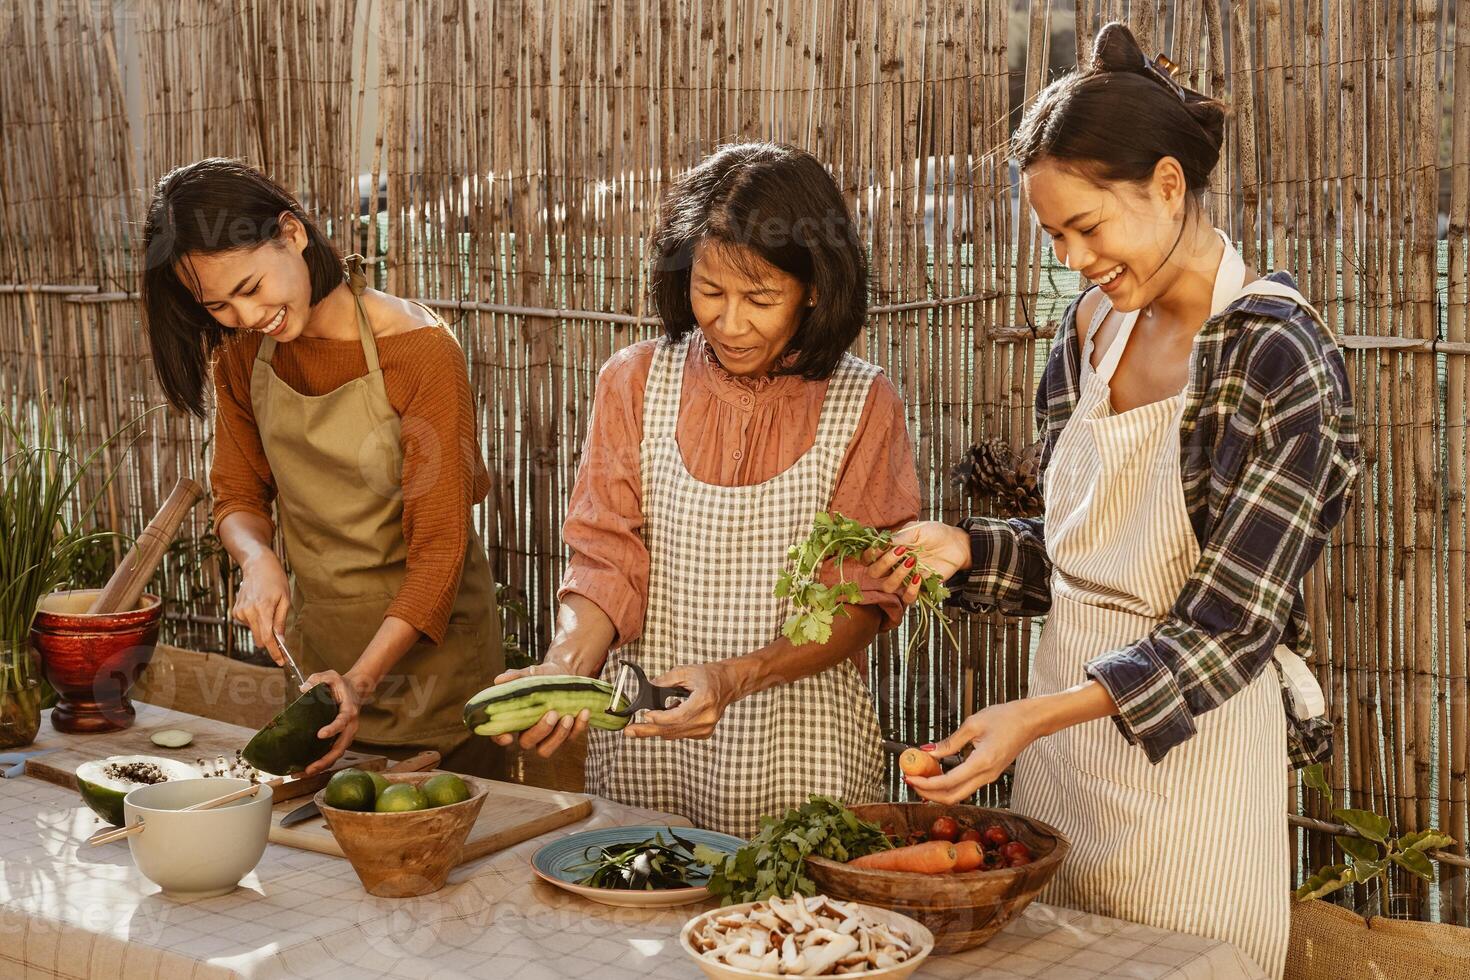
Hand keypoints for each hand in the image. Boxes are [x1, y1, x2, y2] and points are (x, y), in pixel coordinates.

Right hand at [233, 553, 290, 663]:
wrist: (257, 566)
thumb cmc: (275, 580)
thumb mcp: (285, 600)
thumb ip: (281, 621)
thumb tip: (281, 641)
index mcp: (262, 609)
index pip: (267, 638)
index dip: (275, 652)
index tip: (281, 661)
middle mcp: (248, 612)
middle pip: (259, 639)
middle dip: (271, 644)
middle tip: (281, 645)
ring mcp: (240, 612)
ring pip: (255, 632)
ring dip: (263, 628)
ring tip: (269, 609)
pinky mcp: (236, 612)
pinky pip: (249, 624)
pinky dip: (256, 621)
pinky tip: (259, 607)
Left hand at [299, 669, 366, 775]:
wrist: (355, 689)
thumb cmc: (340, 684)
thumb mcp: (330, 675)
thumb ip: (317, 679)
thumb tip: (303, 689)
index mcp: (349, 711)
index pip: (342, 722)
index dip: (333, 729)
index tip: (320, 735)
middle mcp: (350, 727)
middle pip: (340, 748)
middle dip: (324, 760)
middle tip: (308, 768)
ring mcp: (345, 735)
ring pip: (336, 755)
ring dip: (320, 766)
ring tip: (301, 774)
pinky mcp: (339, 739)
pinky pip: (331, 754)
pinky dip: (320, 763)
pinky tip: (304, 770)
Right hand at [488, 658, 593, 757]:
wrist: (566, 674)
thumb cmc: (542, 676)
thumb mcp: (530, 674)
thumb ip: (516, 677)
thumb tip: (499, 680)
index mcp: (515, 718)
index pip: (499, 733)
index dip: (499, 738)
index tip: (508, 737)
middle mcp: (529, 731)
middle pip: (527, 743)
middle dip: (540, 731)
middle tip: (552, 713)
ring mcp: (547, 736)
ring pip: (547, 749)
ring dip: (559, 735)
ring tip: (568, 716)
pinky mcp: (566, 735)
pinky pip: (571, 739)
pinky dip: (579, 727)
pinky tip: (584, 712)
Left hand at [624, 661, 740, 740]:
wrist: (729, 684)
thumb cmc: (709, 676)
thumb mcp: (685, 671)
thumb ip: (665, 680)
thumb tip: (648, 688)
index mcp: (704, 701)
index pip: (678, 717)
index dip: (659, 718)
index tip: (646, 716)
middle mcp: (707, 718)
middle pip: (673, 730)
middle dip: (648, 731)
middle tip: (629, 732)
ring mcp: (706, 728)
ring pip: (675, 734)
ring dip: (658, 727)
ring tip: (648, 716)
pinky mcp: (704, 733)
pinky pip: (680, 734)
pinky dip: (670, 727)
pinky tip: (668, 715)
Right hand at [859, 521, 969, 606]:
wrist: (955, 544)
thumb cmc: (934, 533)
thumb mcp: (916, 529)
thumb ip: (899, 537)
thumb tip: (882, 543)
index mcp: (888, 550)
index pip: (867, 558)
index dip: (869, 555)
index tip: (881, 547)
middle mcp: (893, 566)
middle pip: (874, 574)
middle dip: (883, 564)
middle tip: (899, 552)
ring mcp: (905, 578)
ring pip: (888, 587)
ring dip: (897, 575)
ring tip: (912, 561)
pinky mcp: (919, 588)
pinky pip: (907, 598)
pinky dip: (911, 589)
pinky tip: (919, 576)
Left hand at [903, 700, 1042, 804]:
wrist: (1030, 721)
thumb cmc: (1004, 718)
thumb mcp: (973, 724)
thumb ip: (950, 742)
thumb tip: (928, 752)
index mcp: (982, 762)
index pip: (948, 782)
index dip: (926, 784)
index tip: (909, 778)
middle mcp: (987, 775)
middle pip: (953, 797)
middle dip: (929, 793)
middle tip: (911, 782)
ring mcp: (990, 777)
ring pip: (959, 794)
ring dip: (938, 791)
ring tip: (921, 777)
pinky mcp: (990, 774)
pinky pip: (966, 786)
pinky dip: (949, 784)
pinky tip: (937, 773)